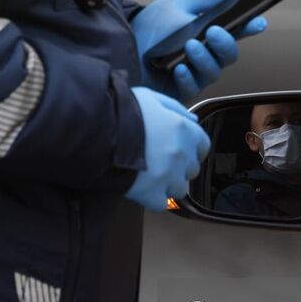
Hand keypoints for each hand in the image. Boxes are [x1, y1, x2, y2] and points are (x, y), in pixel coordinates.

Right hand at [124, 87, 211, 211]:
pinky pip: (161, 203)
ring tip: (148, 175)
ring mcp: (168, 177)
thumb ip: (175, 108)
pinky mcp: (152, 194)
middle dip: (178, 167)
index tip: (179, 150)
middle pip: (191, 170)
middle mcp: (181, 154)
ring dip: (167, 184)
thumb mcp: (150, 98)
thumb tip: (194, 120)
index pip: (203, 146)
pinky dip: (153, 198)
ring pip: (179, 189)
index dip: (191, 149)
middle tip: (157, 160)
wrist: (97, 132)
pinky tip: (141, 187)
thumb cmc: (121, 111)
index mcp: (184, 130)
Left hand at [130, 0, 268, 102]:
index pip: (236, 31)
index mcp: (207, 30)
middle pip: (229, 55)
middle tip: (213, 32)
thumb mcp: (181, 4)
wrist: (120, 44)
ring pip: (214, 72)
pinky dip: (188, 76)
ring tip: (189, 46)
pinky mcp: (178, 89)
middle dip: (225, 43)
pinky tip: (178, 68)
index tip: (257, 22)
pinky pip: (193, 87)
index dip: (250, 27)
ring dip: (204, 58)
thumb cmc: (150, 26)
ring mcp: (192, 73)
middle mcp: (203, 53)